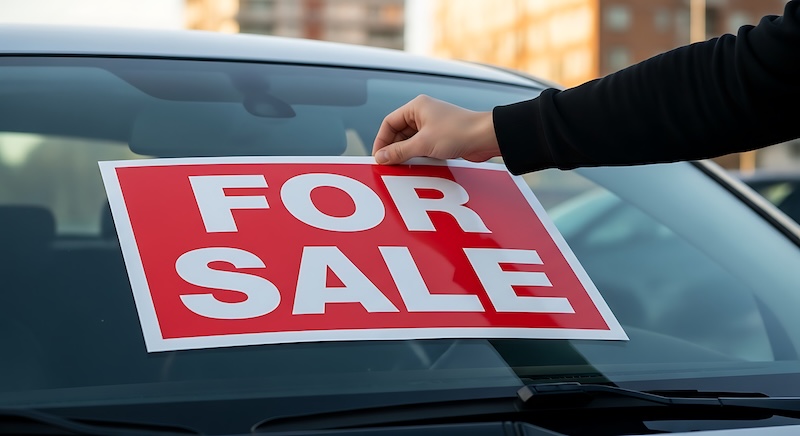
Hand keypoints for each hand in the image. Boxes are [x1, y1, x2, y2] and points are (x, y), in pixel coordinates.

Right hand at [372, 95, 500, 164]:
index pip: (389, 122)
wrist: (486, 137)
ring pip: (410, 141)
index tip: (379, 156)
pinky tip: (416, 165)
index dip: (382, 140)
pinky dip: (417, 156)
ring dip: (406, 154)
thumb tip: (380, 157)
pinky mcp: (441, 137)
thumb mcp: (423, 144)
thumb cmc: (458, 132)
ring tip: (402, 166)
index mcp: (416, 107)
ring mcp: (432, 125)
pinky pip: (422, 146)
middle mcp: (423, 114)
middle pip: (398, 132)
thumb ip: (399, 151)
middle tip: (388, 164)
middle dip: (393, 148)